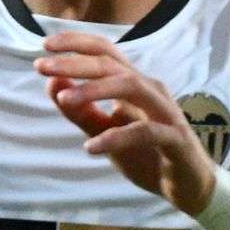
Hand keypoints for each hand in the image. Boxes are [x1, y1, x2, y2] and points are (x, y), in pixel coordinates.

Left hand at [36, 33, 213, 216]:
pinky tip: (91, 148)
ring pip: (130, 87)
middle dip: (75, 63)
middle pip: (112, 65)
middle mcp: (150, 90)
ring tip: (64, 100)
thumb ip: (81, 111)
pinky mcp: (175, 138)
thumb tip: (52, 84)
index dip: (77, 43)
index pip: (105, 52)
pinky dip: (116, 138)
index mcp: (134, 84)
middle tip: (42, 67)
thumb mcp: (105, 132)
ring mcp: (165, 112)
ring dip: (94, 91)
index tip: (44, 45)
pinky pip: (144, 132)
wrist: (187, 185)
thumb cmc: (146, 153)